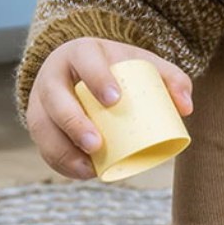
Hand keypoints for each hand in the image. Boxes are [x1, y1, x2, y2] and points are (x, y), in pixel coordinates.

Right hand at [26, 38, 192, 179]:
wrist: (84, 69)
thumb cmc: (119, 70)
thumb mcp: (144, 66)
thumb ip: (171, 80)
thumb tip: (185, 109)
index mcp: (81, 52)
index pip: (84, 60)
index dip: (96, 78)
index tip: (115, 100)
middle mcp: (53, 72)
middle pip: (55, 97)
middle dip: (73, 122)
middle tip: (96, 144)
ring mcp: (40, 98)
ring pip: (41, 125)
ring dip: (61, 149)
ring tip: (89, 168)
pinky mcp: (37, 120)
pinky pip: (42, 144)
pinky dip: (59, 161)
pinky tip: (81, 172)